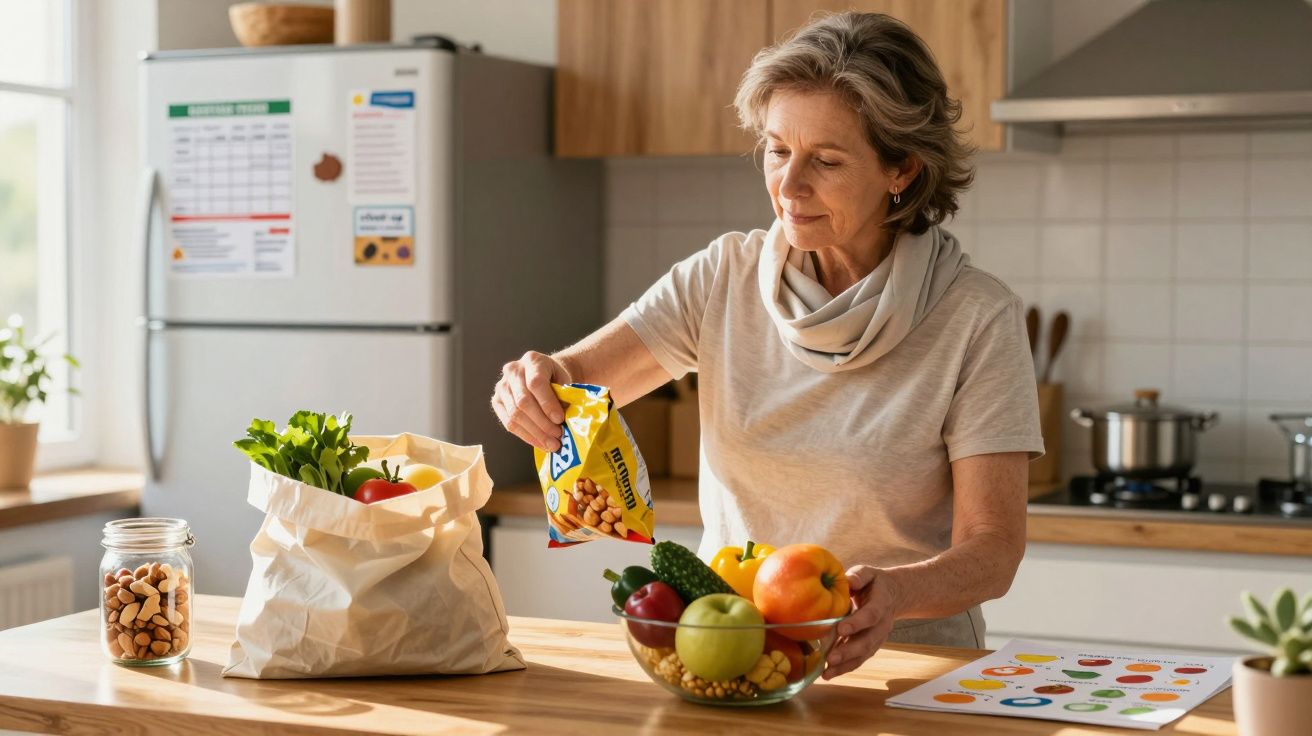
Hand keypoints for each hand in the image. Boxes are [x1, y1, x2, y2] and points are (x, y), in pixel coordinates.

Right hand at [491, 351, 572, 451]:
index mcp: (532, 360)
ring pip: (515, 415)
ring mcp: (502, 386)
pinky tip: (540, 443)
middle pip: (523, 401)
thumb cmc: (556, 378)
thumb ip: (563, 395)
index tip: (560, 419)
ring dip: (535, 433)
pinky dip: (526, 436)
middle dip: (542, 422)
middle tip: (558, 435)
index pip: (536, 383)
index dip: (547, 403)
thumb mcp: (564, 379)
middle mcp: (513, 370)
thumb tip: (563, 422)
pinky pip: (509, 423)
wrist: (544, 374)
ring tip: (551, 443)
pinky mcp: (497, 402)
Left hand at [823, 565, 897, 679]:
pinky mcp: (870, 646)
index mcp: (881, 604)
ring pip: (863, 654)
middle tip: (831, 658)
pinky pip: (859, 660)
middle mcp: (881, 625)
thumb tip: (849, 581)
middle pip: (867, 641)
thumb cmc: (874, 583)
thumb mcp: (868, 573)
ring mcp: (877, 638)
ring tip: (827, 673)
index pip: (871, 615)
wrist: (893, 596)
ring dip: (845, 665)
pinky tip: (828, 674)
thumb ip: (859, 576)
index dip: (858, 623)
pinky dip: (844, 668)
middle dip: (849, 651)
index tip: (842, 629)